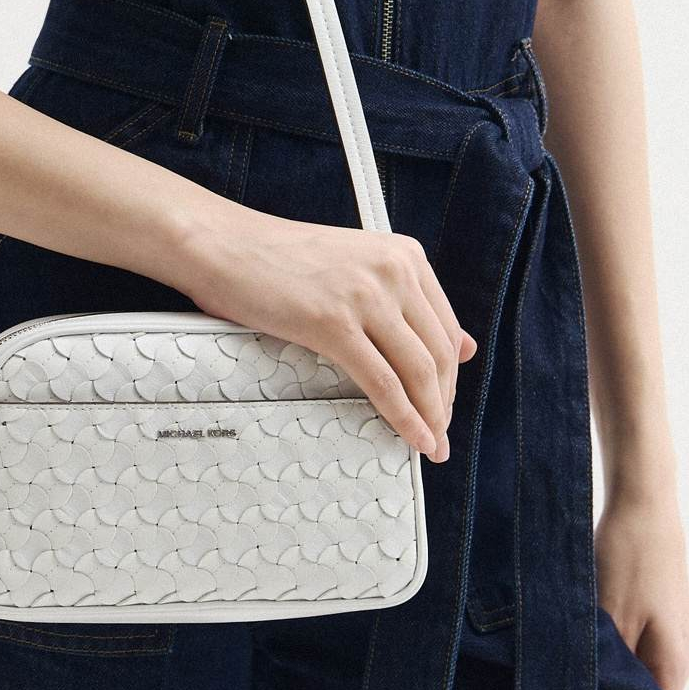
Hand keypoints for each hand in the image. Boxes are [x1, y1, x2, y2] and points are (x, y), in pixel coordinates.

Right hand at [179, 206, 476, 461]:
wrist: (223, 244)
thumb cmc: (277, 259)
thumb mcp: (354, 265)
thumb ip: (404, 299)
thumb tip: (466, 347)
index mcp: (403, 253)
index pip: (446, 327)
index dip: (450, 374)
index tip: (444, 404)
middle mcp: (393, 270)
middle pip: (437, 352)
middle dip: (443, 402)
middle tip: (439, 434)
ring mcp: (365, 295)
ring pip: (418, 371)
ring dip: (431, 416)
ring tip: (431, 445)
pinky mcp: (333, 323)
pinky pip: (383, 383)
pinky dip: (404, 418)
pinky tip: (413, 440)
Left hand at [594, 488, 688, 689]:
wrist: (646, 502)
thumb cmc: (627, 556)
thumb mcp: (609, 615)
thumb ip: (609, 667)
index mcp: (675, 662)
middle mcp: (686, 655)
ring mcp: (679, 634)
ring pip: (648, 675)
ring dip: (619, 679)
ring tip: (582, 680)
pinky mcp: (667, 616)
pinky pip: (646, 651)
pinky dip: (623, 657)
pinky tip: (595, 646)